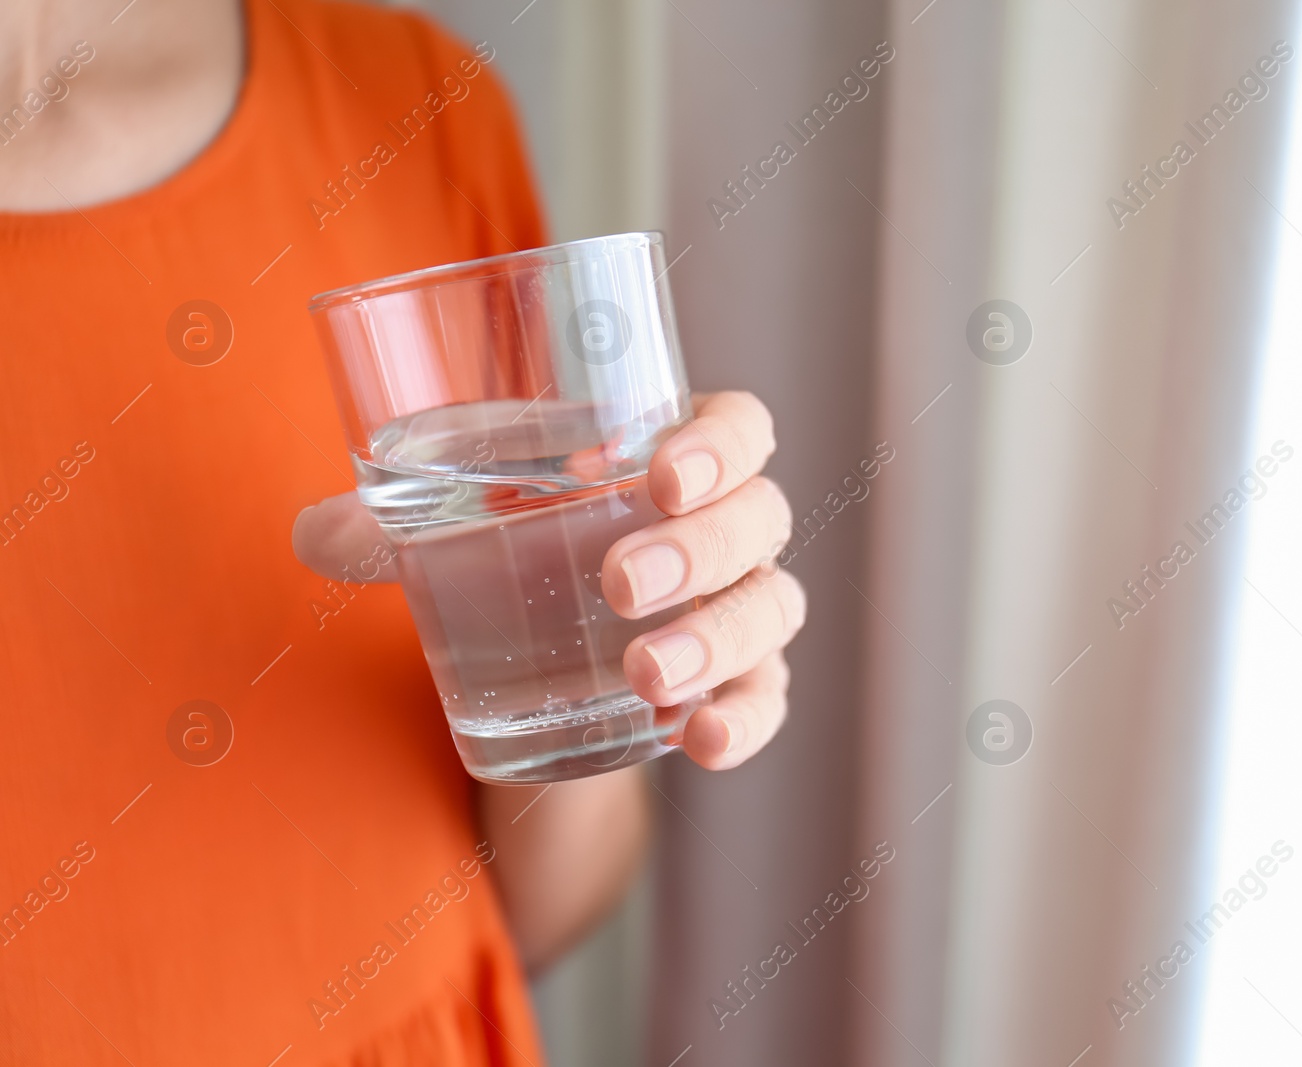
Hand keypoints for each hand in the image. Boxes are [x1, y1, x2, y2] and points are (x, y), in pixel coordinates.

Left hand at [292, 391, 803, 769]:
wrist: (543, 661)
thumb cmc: (511, 552)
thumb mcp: (451, 530)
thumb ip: (385, 527)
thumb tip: (314, 535)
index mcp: (674, 456)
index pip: (738, 426)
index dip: (714, 443)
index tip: (649, 471)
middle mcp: (728, 527)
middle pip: (760, 517)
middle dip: (698, 548)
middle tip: (618, 582)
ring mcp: (740, 609)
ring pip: (769, 609)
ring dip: (714, 639)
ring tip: (644, 675)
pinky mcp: (734, 686)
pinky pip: (767, 700)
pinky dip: (744, 719)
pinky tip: (699, 740)